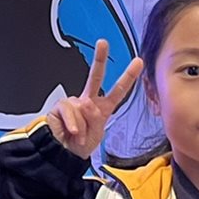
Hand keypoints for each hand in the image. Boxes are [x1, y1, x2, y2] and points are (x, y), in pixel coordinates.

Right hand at [46, 40, 142, 158]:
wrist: (62, 155)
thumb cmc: (79, 147)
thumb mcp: (96, 135)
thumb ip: (95, 119)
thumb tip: (86, 104)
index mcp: (102, 107)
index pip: (118, 90)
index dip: (128, 76)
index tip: (138, 62)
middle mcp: (88, 101)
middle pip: (95, 76)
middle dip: (99, 58)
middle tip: (102, 43)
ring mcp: (74, 103)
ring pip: (84, 107)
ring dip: (83, 126)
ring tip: (78, 136)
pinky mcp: (60, 106)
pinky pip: (70, 111)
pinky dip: (73, 124)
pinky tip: (71, 132)